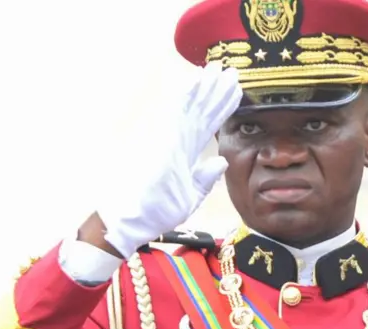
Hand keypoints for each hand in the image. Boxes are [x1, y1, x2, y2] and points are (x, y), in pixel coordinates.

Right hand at [97, 62, 241, 258]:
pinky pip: (178, 113)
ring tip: (221, 69)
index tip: (234, 92)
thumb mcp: (190, 197)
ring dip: (207, 87)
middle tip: (231, 71)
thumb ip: (205, 178)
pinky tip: (198, 79)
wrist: (132, 220)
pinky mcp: (162, 140)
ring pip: (193, 106)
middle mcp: (178, 141)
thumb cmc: (156, 211)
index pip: (208, 126)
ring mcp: (169, 138)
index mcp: (185, 154)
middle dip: (217, 91)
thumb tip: (221, 160)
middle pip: (203, 111)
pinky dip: (188, 95)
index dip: (222, 108)